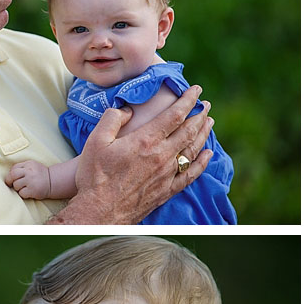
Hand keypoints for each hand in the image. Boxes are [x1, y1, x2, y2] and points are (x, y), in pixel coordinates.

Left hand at [5, 160, 50, 199]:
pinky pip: (21, 193)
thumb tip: (9, 175)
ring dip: (18, 188)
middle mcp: (30, 171)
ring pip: (16, 185)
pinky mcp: (33, 190)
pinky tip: (28, 193)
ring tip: (24, 188)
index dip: (11, 174)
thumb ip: (22, 167)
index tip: (12, 179)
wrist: (53, 182)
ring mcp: (31, 181)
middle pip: (12, 175)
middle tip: (11, 184)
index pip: (14, 168)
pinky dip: (23, 194)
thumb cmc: (40, 175)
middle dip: (10, 181)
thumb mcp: (32, 166)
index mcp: (29, 164)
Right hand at [50, 87, 212, 223]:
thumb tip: (126, 109)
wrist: (99, 212)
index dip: (188, 100)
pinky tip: (208, 154)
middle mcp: (161, 156)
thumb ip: (112, 119)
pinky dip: (202, 162)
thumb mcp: (96, 141)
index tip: (196, 90)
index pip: (175, 115)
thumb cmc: (95, 177)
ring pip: (192, 150)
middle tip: (206, 104)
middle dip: (199, 114)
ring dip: (203, 134)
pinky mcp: (167, 190)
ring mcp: (167, 175)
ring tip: (209, 122)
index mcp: (146, 141)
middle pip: (188, 130)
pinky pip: (190, 174)